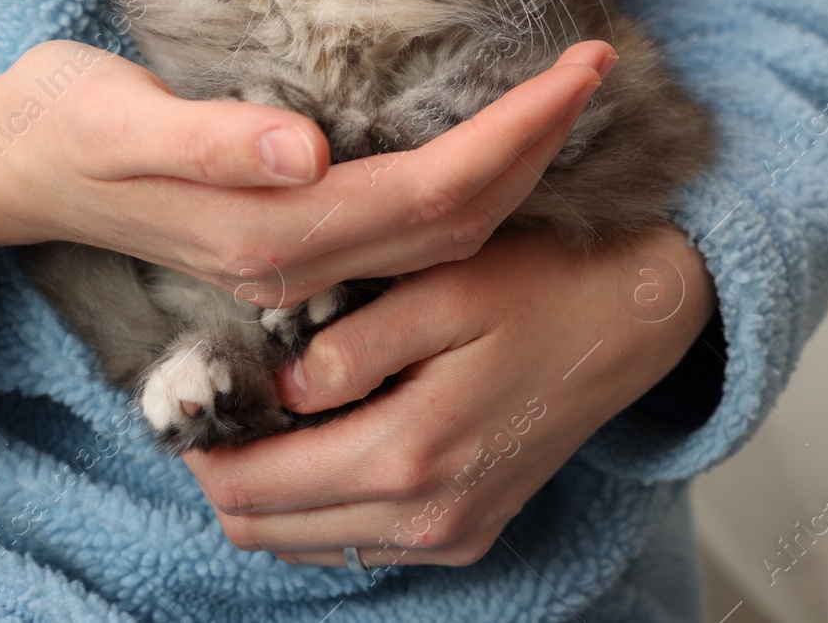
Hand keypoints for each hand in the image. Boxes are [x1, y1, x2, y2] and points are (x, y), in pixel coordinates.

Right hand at [0, 39, 615, 312]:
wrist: (9, 171)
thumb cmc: (57, 126)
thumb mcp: (114, 120)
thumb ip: (211, 141)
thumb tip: (308, 152)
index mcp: (270, 232)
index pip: (432, 190)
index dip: (519, 134)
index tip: (584, 69)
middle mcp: (295, 261)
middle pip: (458, 221)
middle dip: (541, 148)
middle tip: (599, 70)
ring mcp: (294, 264)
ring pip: (442, 236)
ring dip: (515, 172)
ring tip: (565, 100)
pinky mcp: (288, 244)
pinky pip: (409, 233)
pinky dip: (471, 190)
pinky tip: (492, 146)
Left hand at [183, 223, 715, 567]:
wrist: (634, 318)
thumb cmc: (539, 283)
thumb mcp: (445, 286)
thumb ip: (353, 345)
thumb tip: (280, 389)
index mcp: (410, 453)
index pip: (251, 490)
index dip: (203, 446)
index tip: (193, 391)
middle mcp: (427, 517)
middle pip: (264, 530)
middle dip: (228, 470)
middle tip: (226, 400)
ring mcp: (451, 534)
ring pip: (304, 543)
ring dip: (273, 489)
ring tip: (279, 413)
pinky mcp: (468, 534)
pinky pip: (359, 541)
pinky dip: (324, 502)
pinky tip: (336, 434)